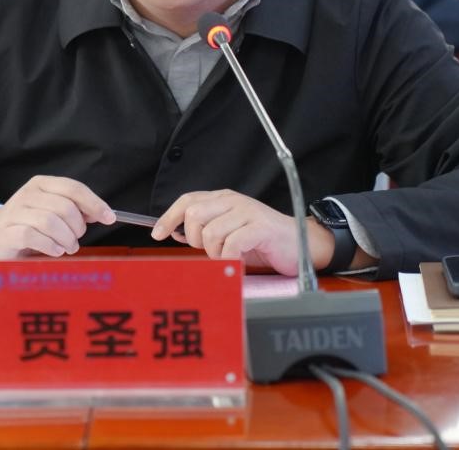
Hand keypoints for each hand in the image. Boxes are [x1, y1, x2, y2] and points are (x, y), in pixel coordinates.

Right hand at [0, 175, 114, 266]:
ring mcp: (15, 212)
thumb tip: (100, 213)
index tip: (109, 218)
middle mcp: (28, 194)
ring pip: (50, 221)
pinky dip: (50, 246)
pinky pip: (33, 236)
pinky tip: (54, 251)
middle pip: (64, 206)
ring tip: (67, 248)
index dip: (94, 203)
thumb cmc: (28, 226)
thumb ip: (74, 209)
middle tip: (77, 240)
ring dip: (65, 239)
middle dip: (77, 227)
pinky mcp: (7, 232)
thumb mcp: (52, 212)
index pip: (73, 188)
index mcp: (42, 185)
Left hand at [151, 189, 335, 275]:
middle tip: (209, 251)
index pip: (188, 200)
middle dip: (194, 238)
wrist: (300, 243)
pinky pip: (231, 243)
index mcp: (223, 199)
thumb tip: (177, 233)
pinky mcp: (260, 227)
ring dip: (214, 252)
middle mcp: (233, 201)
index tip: (158, 233)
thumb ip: (206, 229)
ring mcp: (247, 212)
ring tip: (228, 256)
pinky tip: (238, 260)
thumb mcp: (230, 232)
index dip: (169, 217)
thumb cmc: (262, 242)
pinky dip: (229, 257)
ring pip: (210, 232)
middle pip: (194, 213)